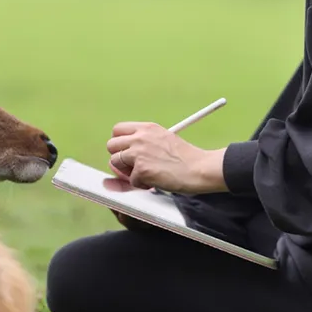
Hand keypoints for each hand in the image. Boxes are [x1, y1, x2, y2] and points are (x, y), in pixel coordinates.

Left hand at [106, 122, 227, 193]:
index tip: (126, 151)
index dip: (119, 142)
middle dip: (118, 157)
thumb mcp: (163, 139)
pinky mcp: (141, 170)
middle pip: (111, 145)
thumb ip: (143, 143)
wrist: (199, 168)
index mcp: (147, 128)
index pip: (118, 130)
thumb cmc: (185, 157)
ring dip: (128, 172)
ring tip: (146, 174)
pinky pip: (131, 180)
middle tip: (133, 166)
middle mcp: (140, 137)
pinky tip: (156, 181)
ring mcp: (139, 153)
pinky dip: (142, 184)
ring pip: (115, 162)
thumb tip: (122, 156)